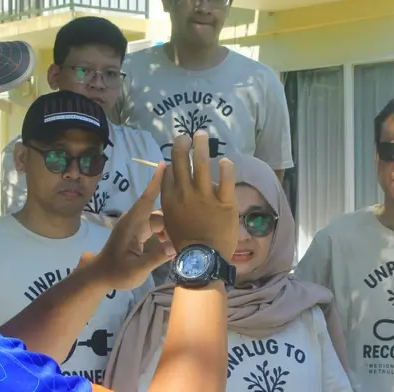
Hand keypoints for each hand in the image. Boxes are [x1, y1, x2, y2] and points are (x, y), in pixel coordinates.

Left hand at [81, 163, 172, 289]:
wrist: (100, 277)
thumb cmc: (116, 272)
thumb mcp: (137, 269)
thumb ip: (156, 257)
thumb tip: (175, 247)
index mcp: (132, 224)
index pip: (147, 199)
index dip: (156, 182)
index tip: (164, 164)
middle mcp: (134, 221)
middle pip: (158, 212)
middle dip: (173, 214)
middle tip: (192, 217)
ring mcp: (135, 227)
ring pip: (157, 220)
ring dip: (169, 227)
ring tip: (184, 236)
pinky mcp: (136, 233)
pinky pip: (154, 227)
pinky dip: (164, 232)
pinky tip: (173, 243)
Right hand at [160, 131, 237, 258]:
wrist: (202, 260)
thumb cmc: (184, 245)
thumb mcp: (169, 225)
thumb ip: (169, 209)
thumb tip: (168, 200)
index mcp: (169, 199)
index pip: (168, 172)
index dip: (171, 160)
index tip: (176, 153)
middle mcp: (184, 193)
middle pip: (179, 160)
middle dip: (181, 144)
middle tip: (185, 136)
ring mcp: (204, 196)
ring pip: (201, 163)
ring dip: (201, 145)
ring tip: (201, 133)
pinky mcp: (225, 202)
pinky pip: (225, 179)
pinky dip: (225, 167)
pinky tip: (225, 160)